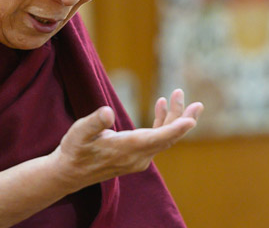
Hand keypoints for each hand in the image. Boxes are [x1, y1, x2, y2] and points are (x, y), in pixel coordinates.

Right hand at [50, 89, 202, 190]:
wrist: (70, 173)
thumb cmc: (73, 150)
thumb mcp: (78, 133)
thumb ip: (94, 122)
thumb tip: (107, 112)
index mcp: (125, 149)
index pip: (156, 139)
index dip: (175, 128)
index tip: (192, 120)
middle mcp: (137, 156)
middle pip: (167, 138)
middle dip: (183, 119)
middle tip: (198, 104)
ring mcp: (139, 158)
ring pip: (164, 138)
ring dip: (174, 118)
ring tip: (177, 95)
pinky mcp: (137, 155)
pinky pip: (156, 139)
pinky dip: (161, 123)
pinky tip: (160, 106)